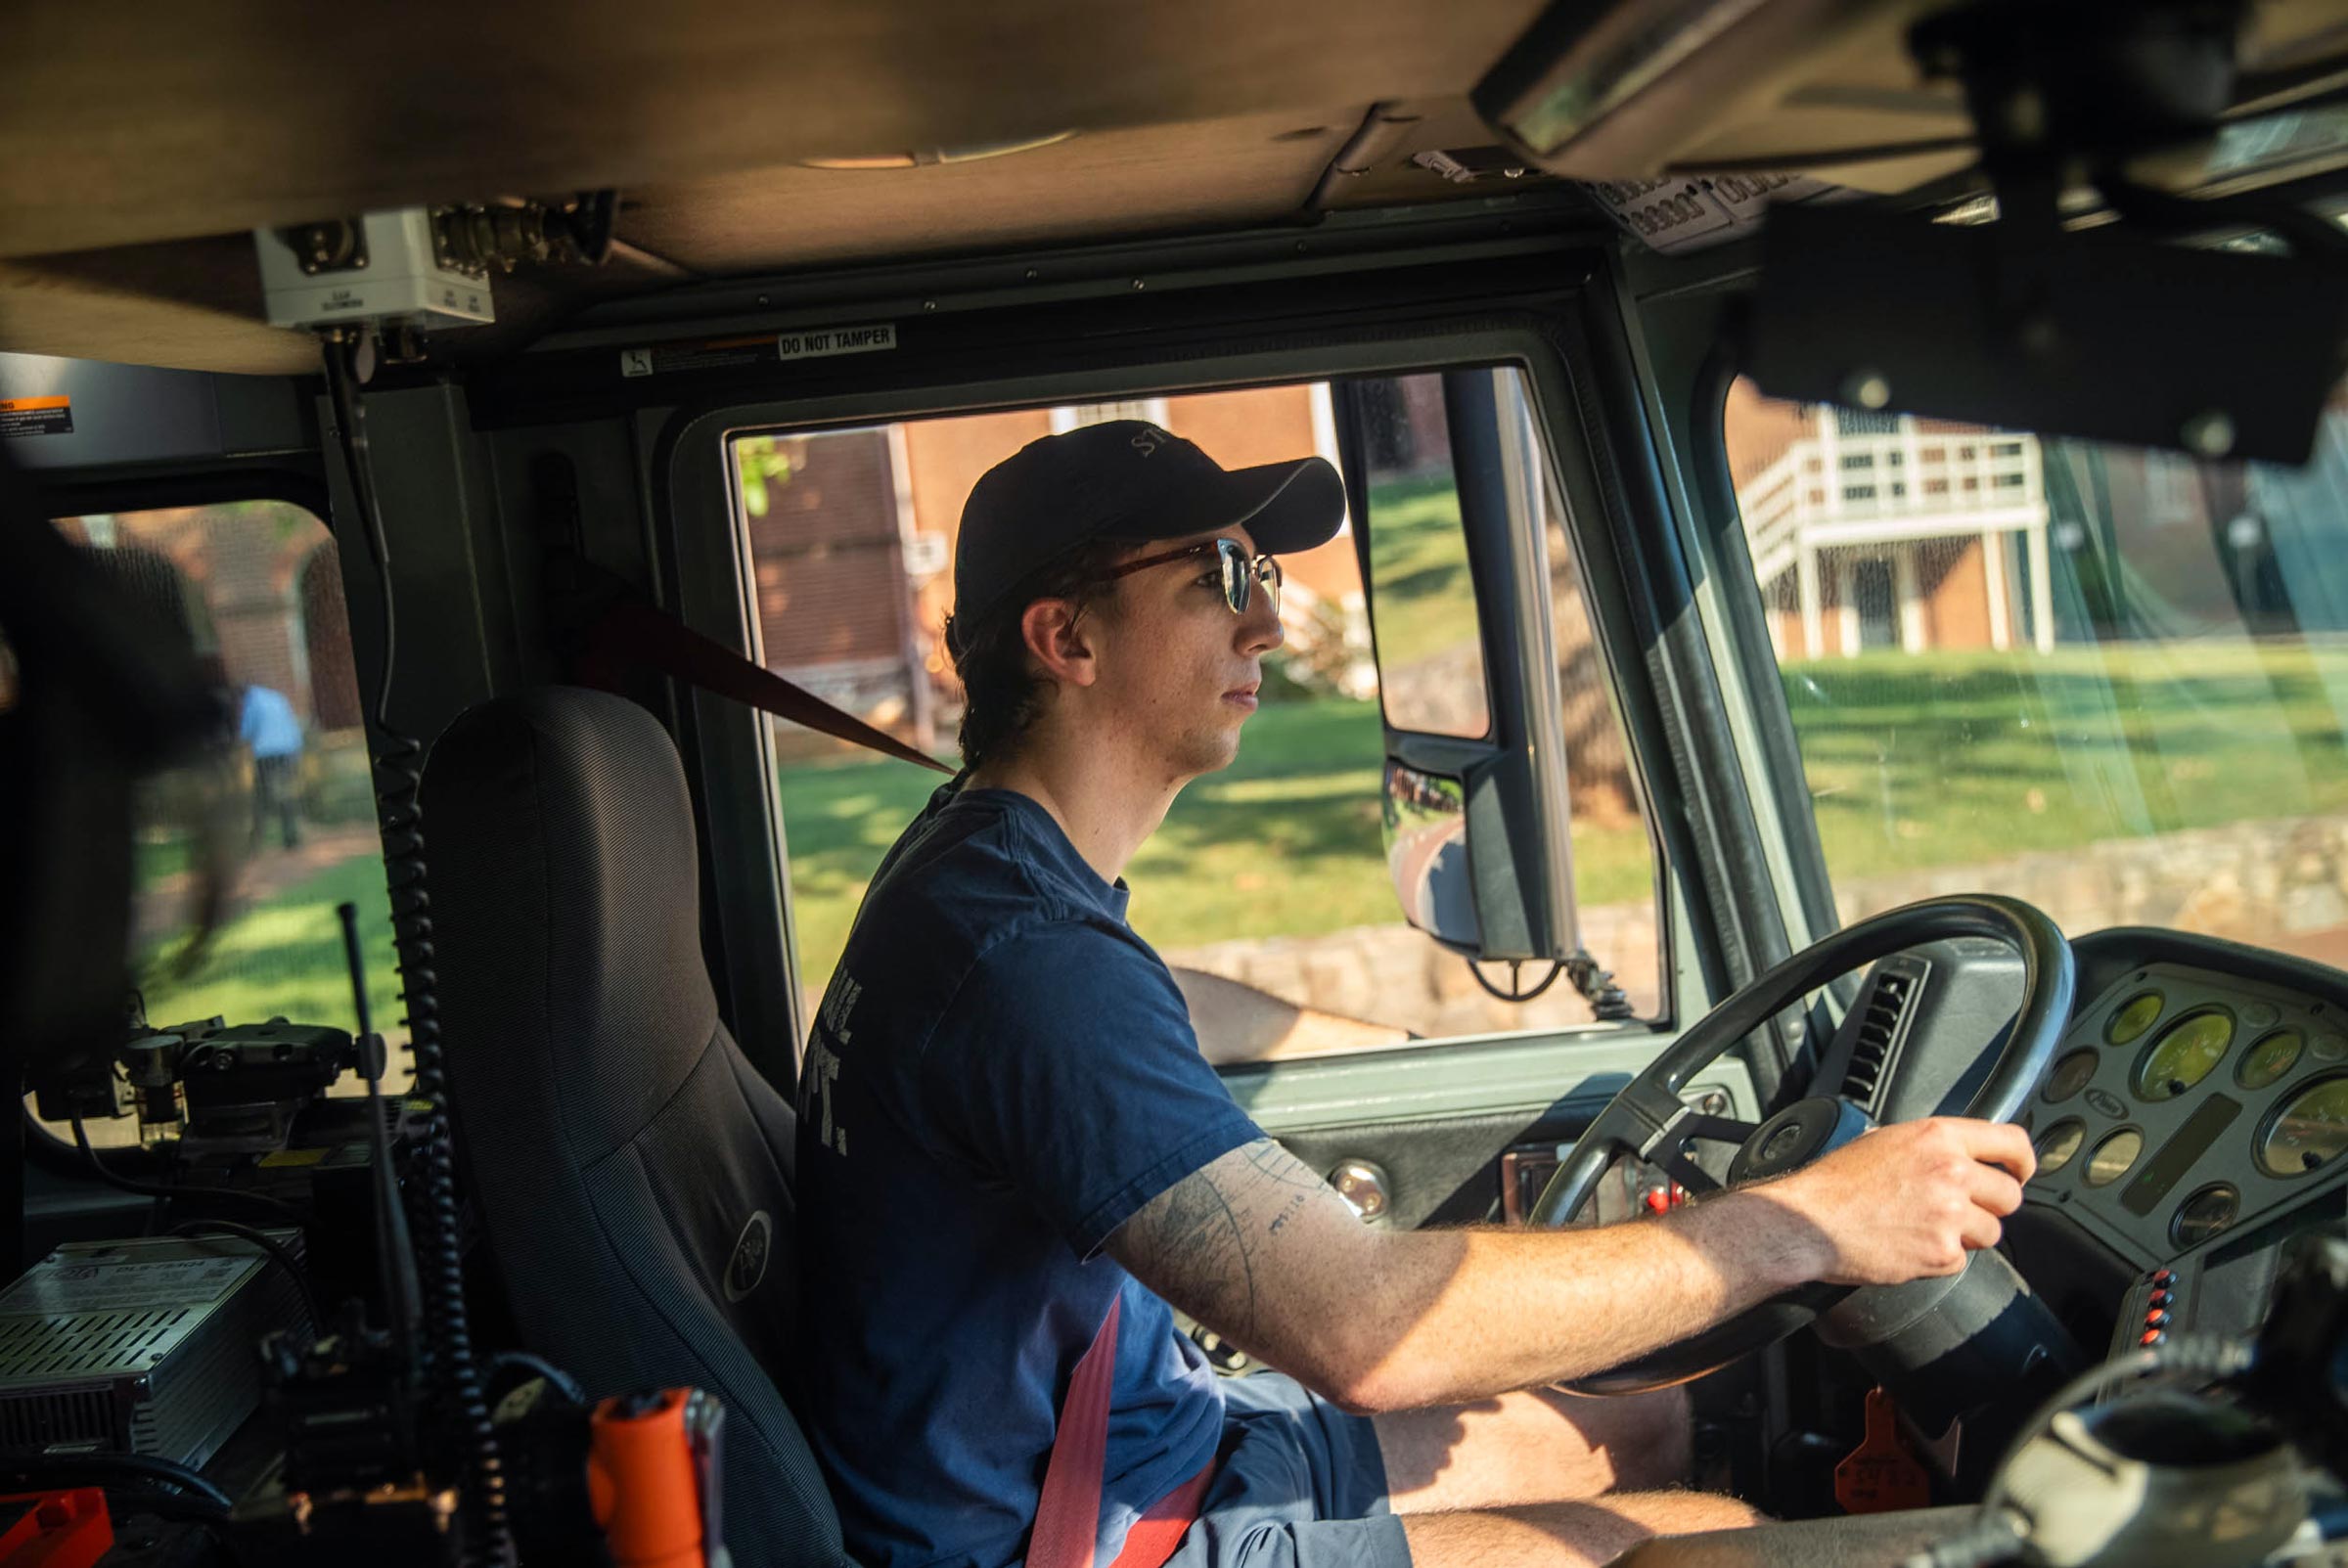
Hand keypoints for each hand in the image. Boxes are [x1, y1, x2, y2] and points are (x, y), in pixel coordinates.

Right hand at [1765, 1117, 2034, 1287]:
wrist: (1808, 1223)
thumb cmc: (1835, 1182)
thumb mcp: (1884, 1140)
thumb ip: (1930, 1146)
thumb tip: (1957, 1156)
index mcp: (1938, 1137)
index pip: (2011, 1141)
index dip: (2023, 1161)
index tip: (2020, 1172)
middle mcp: (1952, 1172)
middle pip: (2010, 1195)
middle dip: (1992, 1206)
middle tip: (1966, 1209)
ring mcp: (1950, 1215)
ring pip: (1991, 1233)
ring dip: (1967, 1235)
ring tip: (1928, 1228)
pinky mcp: (1942, 1253)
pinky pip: (1961, 1261)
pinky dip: (1940, 1259)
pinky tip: (1910, 1245)